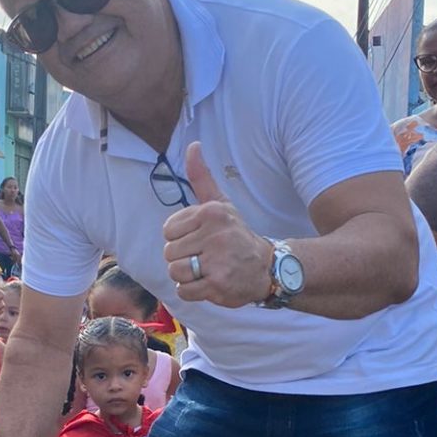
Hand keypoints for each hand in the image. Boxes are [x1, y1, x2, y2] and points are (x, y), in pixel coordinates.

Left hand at [162, 143, 273, 307]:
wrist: (268, 267)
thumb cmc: (236, 234)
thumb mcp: (220, 203)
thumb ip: (202, 177)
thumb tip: (193, 145)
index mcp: (210, 213)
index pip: (168, 231)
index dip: (180, 238)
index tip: (200, 240)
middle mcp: (214, 234)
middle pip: (169, 253)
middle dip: (183, 259)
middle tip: (205, 258)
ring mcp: (217, 261)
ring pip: (175, 272)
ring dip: (187, 277)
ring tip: (206, 270)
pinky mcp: (218, 284)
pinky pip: (185, 291)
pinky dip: (193, 292)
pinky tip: (210, 283)